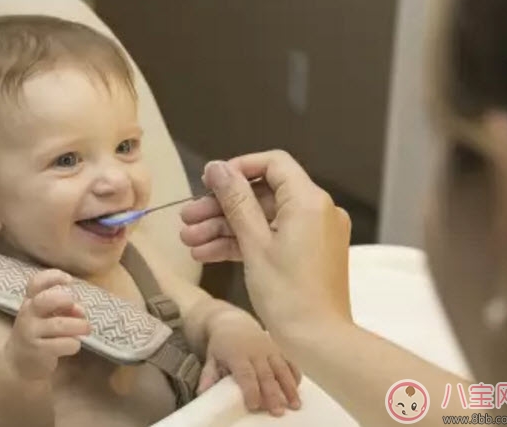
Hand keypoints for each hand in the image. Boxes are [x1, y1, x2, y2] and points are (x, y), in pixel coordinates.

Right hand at [3, 269, 89, 380]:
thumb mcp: (46, 316)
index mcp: (30, 301)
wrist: (18, 363)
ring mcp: (30, 333)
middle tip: (78, 309)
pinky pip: (63, 344)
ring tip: (86, 329)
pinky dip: (74, 344)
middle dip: (66, 300)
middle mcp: (27, 314)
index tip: (69, 281)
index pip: (36, 282)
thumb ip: (63, 307)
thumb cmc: (38, 333)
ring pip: (60, 324)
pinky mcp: (38, 351)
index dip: (54, 276)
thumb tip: (80, 310)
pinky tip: (72, 345)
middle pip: (45, 299)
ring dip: (79, 326)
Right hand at [179, 151, 351, 335]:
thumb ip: (235, 201)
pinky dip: (242, 243)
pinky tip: (208, 253)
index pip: (273, 164)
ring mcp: (313, 234)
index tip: (209, 181)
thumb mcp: (254, 243)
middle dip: (221, 206)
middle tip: (188, 218)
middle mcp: (316, 212)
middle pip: (261, 195)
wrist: (318, 341)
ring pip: (261, 219)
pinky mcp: (307, 254)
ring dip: (224, 228)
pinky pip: (271, 238)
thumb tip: (218, 168)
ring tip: (190, 241)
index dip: (238, 168)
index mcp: (309, 201)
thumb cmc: (290, 296)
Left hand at [198, 310, 300, 415]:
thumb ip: (208, 375)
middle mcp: (255, 351)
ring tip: (295, 405)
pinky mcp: (277, 348)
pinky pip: (289, 361)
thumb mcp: (211, 358)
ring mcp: (269, 349)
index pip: (245, 374)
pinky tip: (298, 389)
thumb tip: (202, 393)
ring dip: (289, 387)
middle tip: (278, 412)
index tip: (254, 405)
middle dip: (272, 393)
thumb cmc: (221, 345)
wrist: (231, 322)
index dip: (250, 389)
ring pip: (281, 369)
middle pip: (266, 374)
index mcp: (237, 354)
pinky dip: (294, 375)